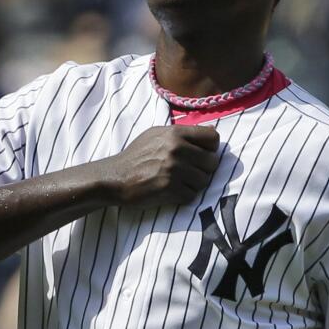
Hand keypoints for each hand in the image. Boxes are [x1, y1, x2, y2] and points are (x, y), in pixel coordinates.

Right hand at [100, 125, 219, 207]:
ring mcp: (173, 169)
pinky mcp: (170, 188)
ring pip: (204, 180)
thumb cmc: (137, 156)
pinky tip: (172, 191)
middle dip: (204, 169)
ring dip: (195, 184)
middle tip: (191, 172)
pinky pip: (192, 195)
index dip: (210, 148)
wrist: (115, 178)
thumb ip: (183, 133)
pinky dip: (185, 196)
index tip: (202, 154)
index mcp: (175, 133)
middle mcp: (176, 149)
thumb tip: (213, 133)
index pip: (213, 138)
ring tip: (180, 182)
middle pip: (212, 162)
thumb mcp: (156, 135)